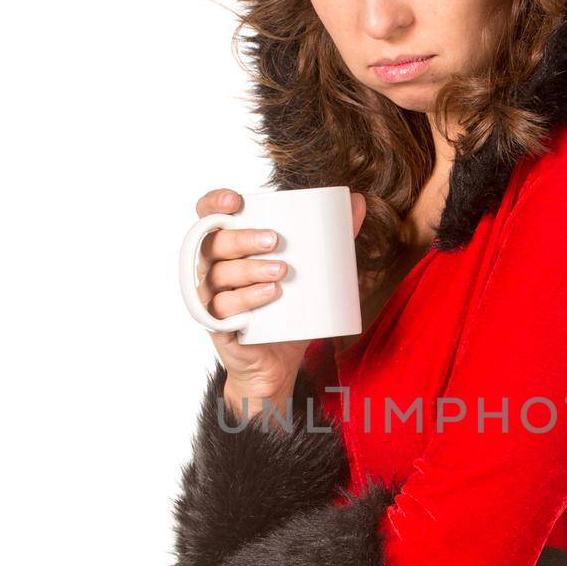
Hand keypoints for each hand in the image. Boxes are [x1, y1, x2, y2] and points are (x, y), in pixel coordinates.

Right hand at [193, 187, 366, 396]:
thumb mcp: (314, 272)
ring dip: (248, 270)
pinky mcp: (217, 326)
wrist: (278, 364)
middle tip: (274, 241)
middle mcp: (213, 269)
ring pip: (217, 276)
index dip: (214, 202)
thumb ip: (334, 237)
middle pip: (212, 244)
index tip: (238, 201)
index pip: (207, 216)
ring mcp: (212, 298)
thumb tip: (359, 202)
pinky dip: (245, 301)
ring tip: (282, 272)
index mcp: (229, 248)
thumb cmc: (289, 311)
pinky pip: (220, 310)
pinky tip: (269, 295)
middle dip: (241, 239)